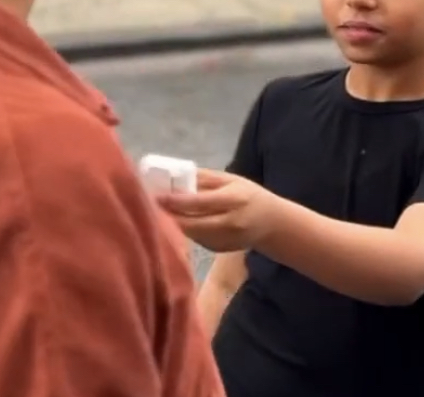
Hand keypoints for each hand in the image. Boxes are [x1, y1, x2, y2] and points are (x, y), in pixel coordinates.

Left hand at [157, 169, 288, 252]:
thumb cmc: (250, 195)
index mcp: (233, 199)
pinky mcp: (219, 249)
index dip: (174, 200)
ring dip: (174, 225)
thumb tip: (175, 175)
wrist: (272, 223)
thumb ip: (205, 178)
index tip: (155, 196)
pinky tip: (180, 223)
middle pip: (191, 223)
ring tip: (161, 214)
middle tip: (151, 207)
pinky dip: (186, 232)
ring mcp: (225, 239)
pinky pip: (196, 240)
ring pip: (191, 234)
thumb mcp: (232, 180)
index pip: (198, 202)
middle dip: (168, 216)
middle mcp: (229, 222)